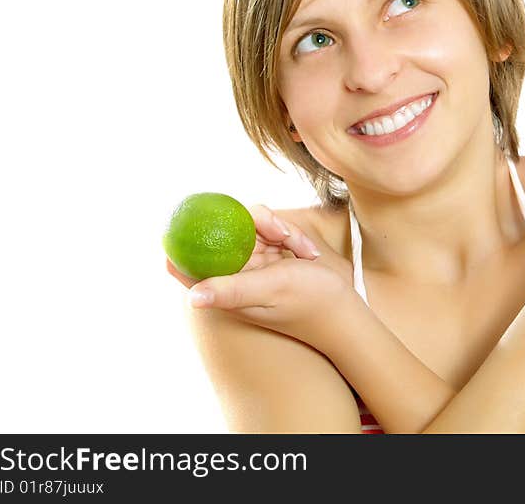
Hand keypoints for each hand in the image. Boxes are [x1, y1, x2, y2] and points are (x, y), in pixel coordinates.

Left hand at [165, 204, 358, 351]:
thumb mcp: (269, 290)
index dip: (181, 239)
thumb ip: (232, 289)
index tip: (191, 214)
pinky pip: (272, 230)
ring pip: (251, 225)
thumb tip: (192, 297)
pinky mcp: (269, 255)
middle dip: (256, 224)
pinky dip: (292, 237)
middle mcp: (233, 273)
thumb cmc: (308, 303)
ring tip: (304, 252)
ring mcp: (252, 263)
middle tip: (281, 233)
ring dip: (281, 230)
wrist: (343, 309)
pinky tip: (308, 253)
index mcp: (224, 287)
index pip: (185, 263)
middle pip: (224, 229)